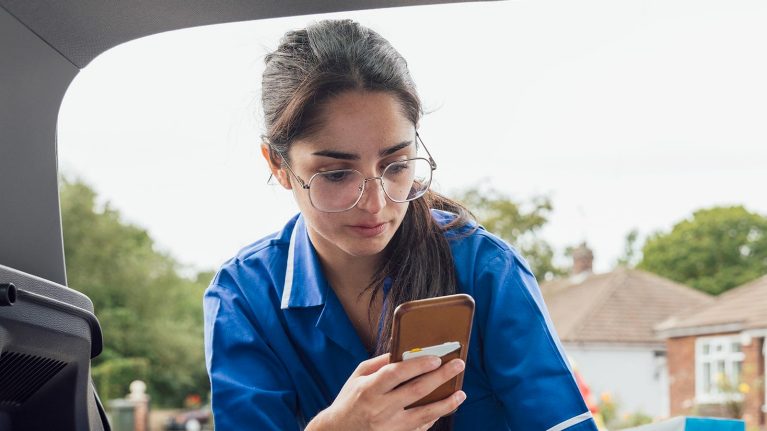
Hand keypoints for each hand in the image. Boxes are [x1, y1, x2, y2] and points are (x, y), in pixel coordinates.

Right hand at [306, 353, 466, 430]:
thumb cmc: (350, 400)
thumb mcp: (358, 377)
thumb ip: (380, 363)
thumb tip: (403, 350)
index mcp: (369, 389)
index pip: (396, 373)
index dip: (417, 365)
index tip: (436, 358)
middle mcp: (380, 409)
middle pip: (416, 391)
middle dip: (441, 377)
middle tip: (458, 365)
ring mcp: (389, 427)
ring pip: (424, 414)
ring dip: (446, 403)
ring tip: (461, 393)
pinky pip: (420, 429)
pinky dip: (434, 418)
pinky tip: (444, 408)